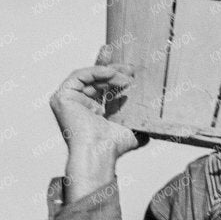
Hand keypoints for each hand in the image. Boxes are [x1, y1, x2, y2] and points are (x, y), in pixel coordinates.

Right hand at [50, 45, 144, 166]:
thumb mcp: (133, 131)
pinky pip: (80, 75)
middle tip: (131, 66)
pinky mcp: (61, 97)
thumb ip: (141, 124)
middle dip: (113, 68)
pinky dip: (97, 71)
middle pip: (95, 77)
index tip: (131, 69)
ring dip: (110, 72)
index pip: (101, 86)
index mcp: (91, 111)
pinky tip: (113, 75)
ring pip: (89, 75)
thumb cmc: (113, 147)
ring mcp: (67, 100)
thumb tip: (159, 125)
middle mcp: (77, 104)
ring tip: (128, 77)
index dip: (114, 73)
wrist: (99, 152)